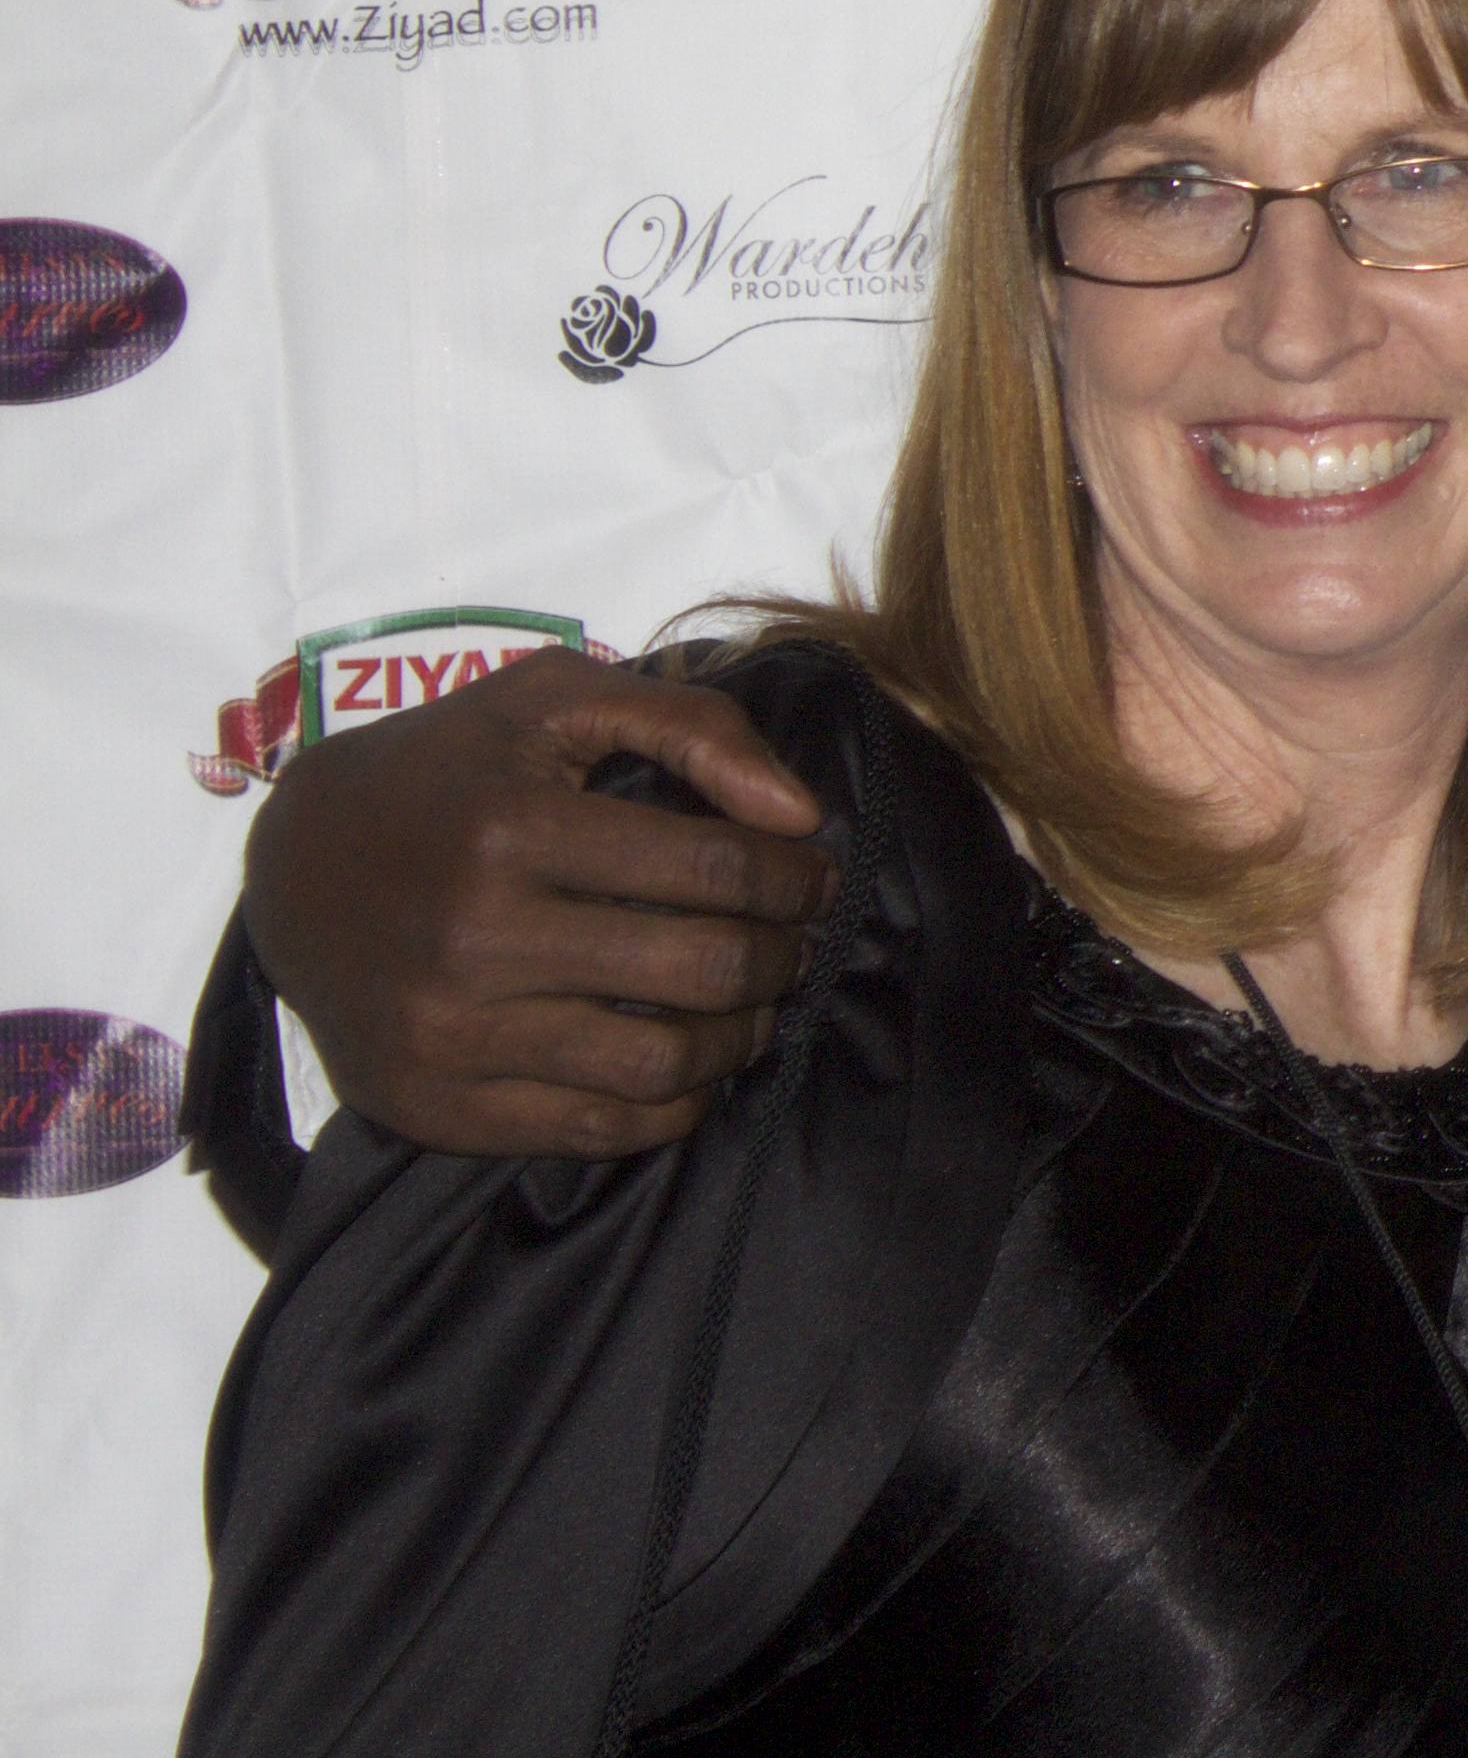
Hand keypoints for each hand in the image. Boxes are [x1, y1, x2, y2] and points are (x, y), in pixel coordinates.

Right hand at [242, 645, 832, 1157]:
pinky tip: (692, 1064)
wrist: (292, 862)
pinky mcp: (433, 1105)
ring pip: (660, 1064)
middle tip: (794, 940)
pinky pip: (595, 1130)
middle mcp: (474, 937)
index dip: (795, 876)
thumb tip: (799, 814)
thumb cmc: (448, 767)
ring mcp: (447, 1032)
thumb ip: (694, 725)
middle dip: (784, 954)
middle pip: (703, 968)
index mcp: (512, 826)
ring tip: (753, 1002)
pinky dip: (673, 1105)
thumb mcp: (555, 698)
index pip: (718, 867)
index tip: (814, 875)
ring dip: (743, 1037)